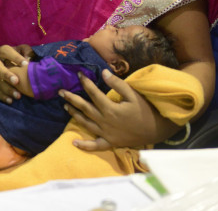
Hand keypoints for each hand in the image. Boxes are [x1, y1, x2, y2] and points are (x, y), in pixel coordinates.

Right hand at [0, 44, 31, 103]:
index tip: (26, 64)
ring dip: (7, 89)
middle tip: (16, 81)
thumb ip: (26, 51)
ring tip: (18, 95)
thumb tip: (29, 58)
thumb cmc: (15, 56)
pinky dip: (3, 97)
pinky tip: (11, 100)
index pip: (6, 52)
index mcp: (2, 52)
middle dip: (6, 75)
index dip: (15, 57)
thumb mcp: (20, 49)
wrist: (0, 62)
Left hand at [60, 70, 177, 149]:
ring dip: (74, 115)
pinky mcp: (110, 142)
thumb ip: (117, 84)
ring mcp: (106, 133)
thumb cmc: (145, 110)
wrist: (156, 130)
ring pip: (86, 123)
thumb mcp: (133, 94)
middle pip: (84, 108)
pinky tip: (74, 142)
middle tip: (60, 92)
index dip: (85, 83)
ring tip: (65, 107)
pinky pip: (95, 145)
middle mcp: (105, 121)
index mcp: (110, 109)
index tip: (78, 74)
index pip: (93, 93)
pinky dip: (84, 145)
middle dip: (71, 98)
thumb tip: (103, 72)